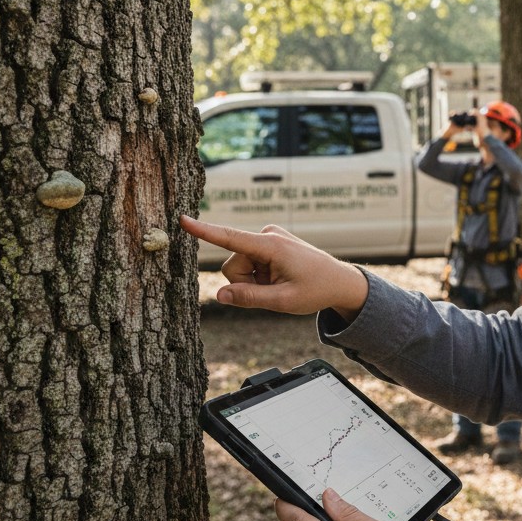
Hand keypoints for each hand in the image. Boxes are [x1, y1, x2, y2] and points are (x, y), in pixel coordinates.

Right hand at [179, 216, 368, 318]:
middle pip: (232, 266)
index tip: (182, 219)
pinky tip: (279, 278)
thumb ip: (250, 298)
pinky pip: (249, 263)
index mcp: (272, 246)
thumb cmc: (316, 290)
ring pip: (239, 267)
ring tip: (279, 283)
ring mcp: (268, 237)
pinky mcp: (268, 242)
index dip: (204, 231)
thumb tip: (220, 295)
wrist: (338, 281)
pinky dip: (259, 276)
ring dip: (254, 281)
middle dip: (245, 283)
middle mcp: (268, 235)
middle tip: (274, 289)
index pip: (230, 237)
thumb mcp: (283, 301)